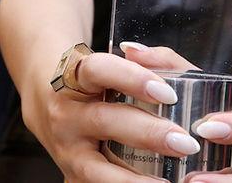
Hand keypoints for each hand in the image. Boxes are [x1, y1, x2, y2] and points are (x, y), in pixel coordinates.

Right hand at [24, 43, 199, 181]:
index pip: (98, 70)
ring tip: (168, 181)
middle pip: (103, 121)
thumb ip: (149, 60)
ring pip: (96, 169)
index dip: (132, 79)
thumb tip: (167, 67)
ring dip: (134, 179)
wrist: (47, 104)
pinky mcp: (71, 176)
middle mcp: (65, 114)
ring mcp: (65, 150)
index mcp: (74, 78)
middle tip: (184, 142)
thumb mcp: (112, 63)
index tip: (167, 94)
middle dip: (148, 133)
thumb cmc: (90, 83)